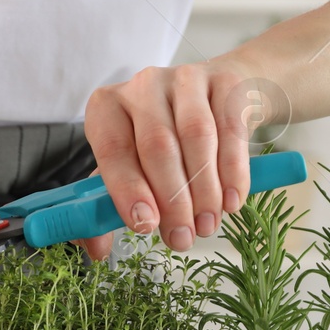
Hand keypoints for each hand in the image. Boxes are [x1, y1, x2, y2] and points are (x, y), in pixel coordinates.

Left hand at [81, 57, 276, 259]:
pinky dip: (233, 172)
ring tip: (207, 224)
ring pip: (196, 137)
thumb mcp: (131, 167)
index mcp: (108, 107)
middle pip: (157, 145)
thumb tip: (96, 249)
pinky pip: (231, 129)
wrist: (218, 98)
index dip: (128, 190)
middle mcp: (143, 86)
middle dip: (172, 200)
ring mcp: (186, 79)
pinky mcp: (225, 81)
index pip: (113, 149)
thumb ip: (109, 205)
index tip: (145, 226)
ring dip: (204, 190)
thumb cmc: (165, 140)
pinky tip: (232, 201)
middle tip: (183, 237)